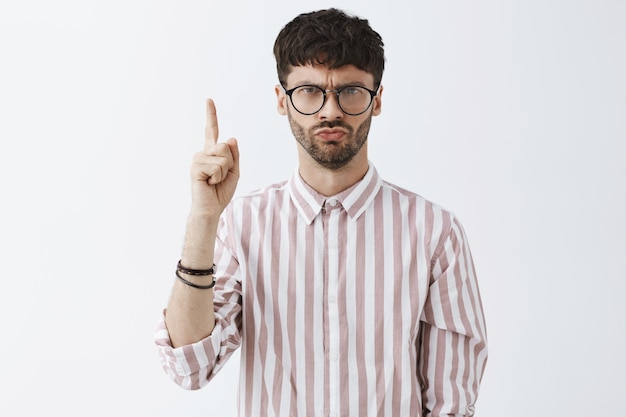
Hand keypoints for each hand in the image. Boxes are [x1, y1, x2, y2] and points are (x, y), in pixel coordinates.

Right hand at [189, 98, 239, 217]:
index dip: (211, 115)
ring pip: (222, 156)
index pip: (212, 130)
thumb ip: (234, 155)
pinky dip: (218, 177)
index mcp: (211, 152)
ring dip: (224, 172)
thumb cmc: (220, 191)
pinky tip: (209, 183)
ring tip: (214, 181)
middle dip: (229, 163)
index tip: (209, 100)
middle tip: (219, 177)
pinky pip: (217, 166)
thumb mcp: (234, 171)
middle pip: (225, 146)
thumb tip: (230, 138)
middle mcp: (202, 152)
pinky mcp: (195, 167)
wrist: (211, 208)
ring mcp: (197, 159)